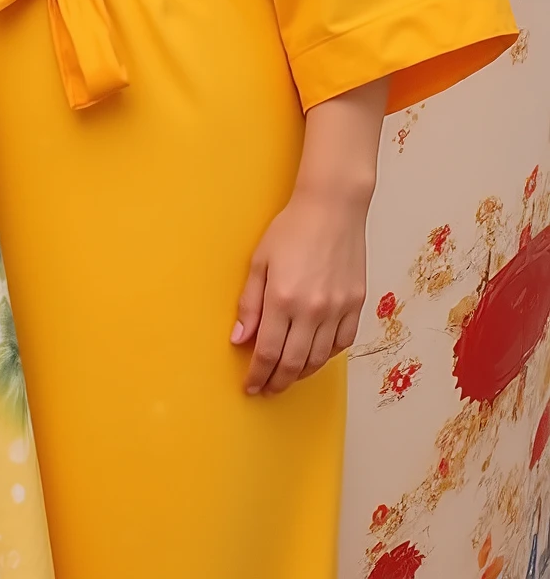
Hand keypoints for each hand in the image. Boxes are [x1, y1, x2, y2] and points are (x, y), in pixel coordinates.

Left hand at [232, 185, 367, 395]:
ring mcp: (338, 310)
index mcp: (283, 299)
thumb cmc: (291, 229)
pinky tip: (315, 355)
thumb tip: (239, 338)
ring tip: (287, 375)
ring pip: (319, 359)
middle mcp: (312, 310)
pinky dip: (327, 356)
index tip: (250, 386)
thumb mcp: (259, 262)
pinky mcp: (357, 305)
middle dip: (277, 382)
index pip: (268, 352)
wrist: (332, 208)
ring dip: (301, 373)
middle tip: (267, 389)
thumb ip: (249, 304)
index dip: (257, 375)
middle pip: (293, 364)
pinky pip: (342, 344)